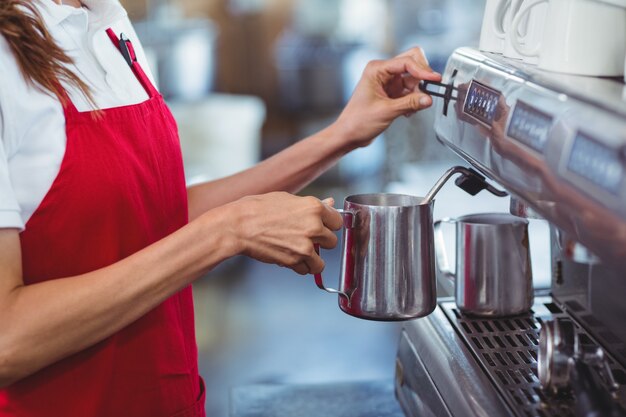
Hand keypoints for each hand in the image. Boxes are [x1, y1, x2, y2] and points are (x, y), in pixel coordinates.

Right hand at [227, 192, 343, 274]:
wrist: (239, 226)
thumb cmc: (258, 209)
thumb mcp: (287, 199)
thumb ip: (312, 206)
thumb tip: (329, 205)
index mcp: (314, 208)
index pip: (337, 221)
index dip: (328, 224)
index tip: (322, 226)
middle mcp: (314, 227)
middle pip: (332, 242)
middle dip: (320, 241)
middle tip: (305, 238)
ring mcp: (305, 246)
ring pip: (321, 261)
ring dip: (312, 259)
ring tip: (298, 251)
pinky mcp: (294, 261)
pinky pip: (306, 270)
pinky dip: (299, 267)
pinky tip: (289, 256)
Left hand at [332, 47, 441, 148]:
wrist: (349, 134)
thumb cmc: (358, 121)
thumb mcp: (386, 111)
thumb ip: (409, 103)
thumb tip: (428, 99)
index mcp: (376, 69)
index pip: (406, 62)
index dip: (422, 70)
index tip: (435, 79)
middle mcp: (383, 72)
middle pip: (412, 63)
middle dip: (422, 77)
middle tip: (429, 89)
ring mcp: (388, 82)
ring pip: (414, 78)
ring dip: (418, 92)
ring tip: (412, 108)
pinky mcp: (392, 93)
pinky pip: (411, 91)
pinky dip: (414, 99)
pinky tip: (408, 112)